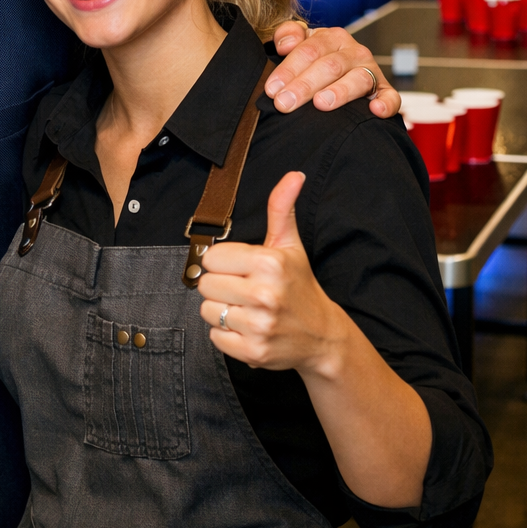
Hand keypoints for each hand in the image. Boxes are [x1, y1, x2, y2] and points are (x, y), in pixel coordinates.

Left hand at [196, 172, 348, 375]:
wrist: (322, 336)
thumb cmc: (299, 286)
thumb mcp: (290, 246)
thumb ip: (282, 209)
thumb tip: (293, 175)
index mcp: (270, 263)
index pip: (211, 258)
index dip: (223, 263)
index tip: (241, 269)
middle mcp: (265, 294)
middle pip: (204, 285)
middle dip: (220, 286)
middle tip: (244, 290)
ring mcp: (260, 326)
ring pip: (207, 311)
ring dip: (222, 311)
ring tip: (247, 309)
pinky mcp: (254, 352)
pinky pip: (215, 337)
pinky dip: (227, 334)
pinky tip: (248, 328)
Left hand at [266, 22, 397, 118]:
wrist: (338, 73)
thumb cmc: (311, 60)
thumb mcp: (299, 42)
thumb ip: (287, 34)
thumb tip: (285, 45)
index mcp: (331, 38)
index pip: (309, 51)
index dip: (288, 69)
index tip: (272, 89)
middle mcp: (353, 51)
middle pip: (329, 66)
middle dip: (304, 85)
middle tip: (284, 103)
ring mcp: (371, 71)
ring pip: (357, 79)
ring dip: (339, 92)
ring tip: (321, 104)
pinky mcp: (384, 90)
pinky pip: (390, 97)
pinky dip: (385, 104)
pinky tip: (374, 111)